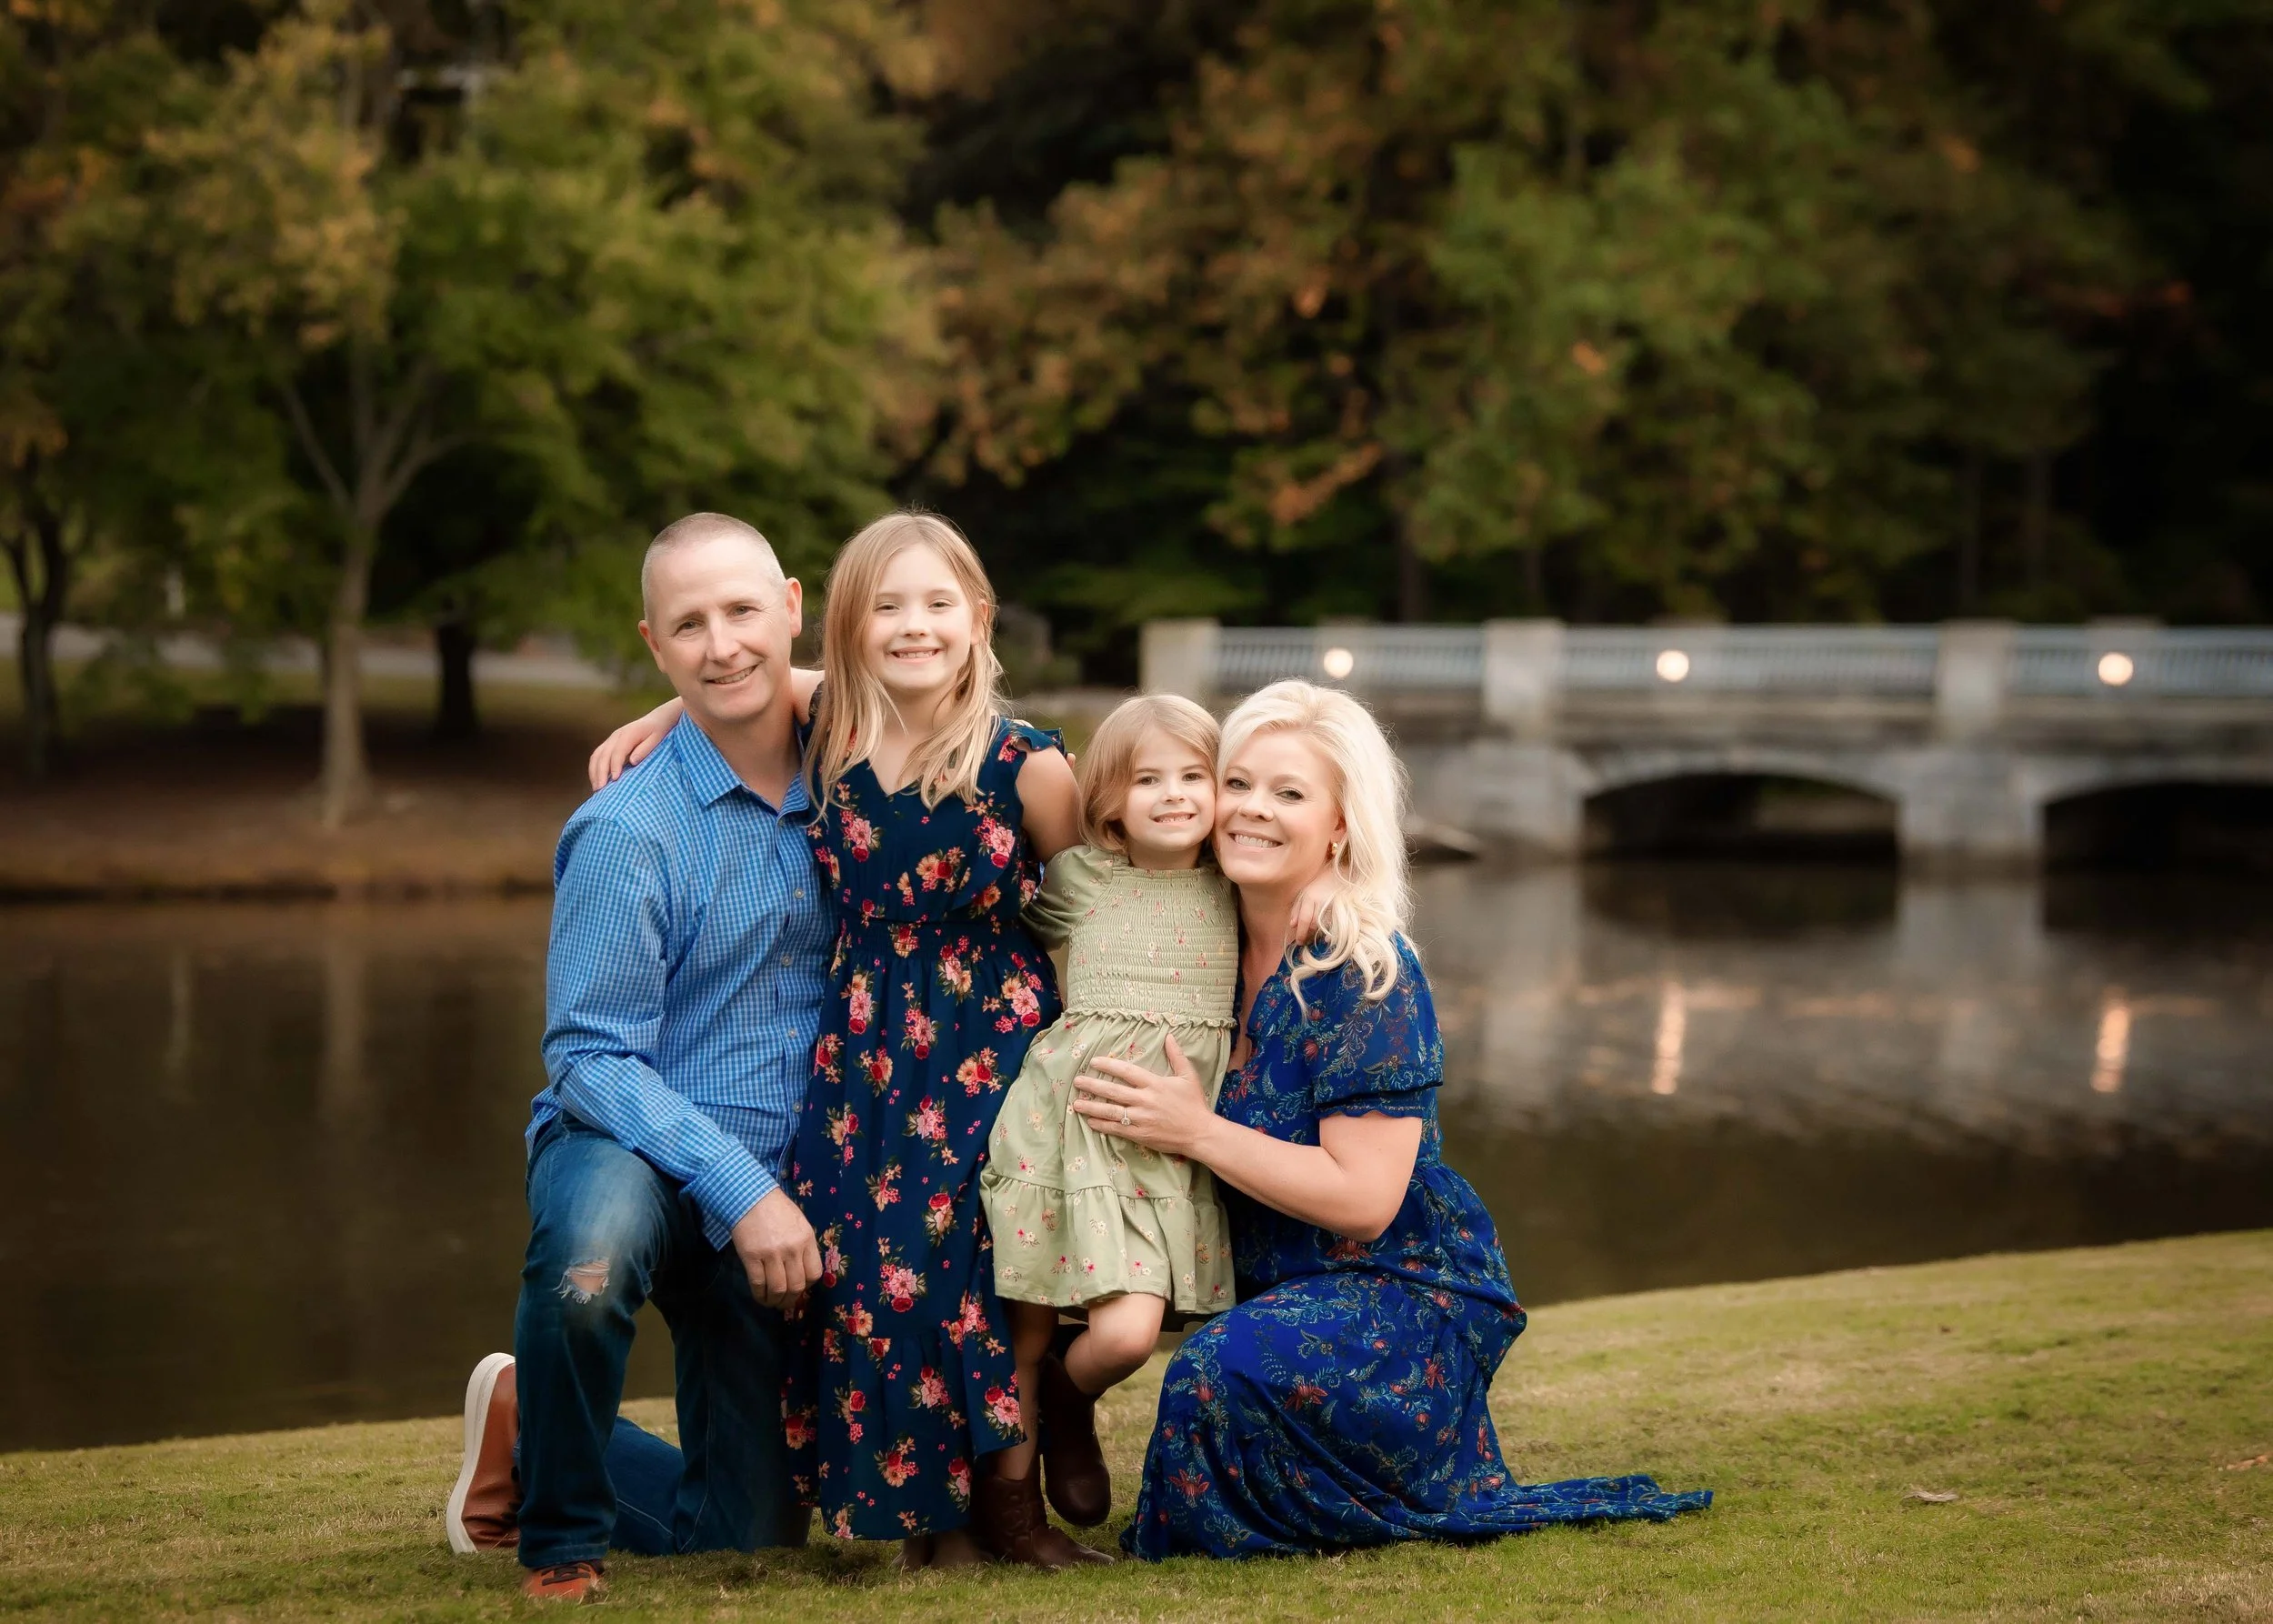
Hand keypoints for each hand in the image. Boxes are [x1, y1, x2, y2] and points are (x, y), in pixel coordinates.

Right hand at [588, 698, 682, 789]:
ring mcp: (611, 739)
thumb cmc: (658, 731)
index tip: (615, 779)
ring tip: (596, 788)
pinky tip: (597, 780)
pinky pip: (597, 755)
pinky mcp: (609, 743)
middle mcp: (616, 735)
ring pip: (596, 755)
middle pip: (603, 754)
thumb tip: (632, 762)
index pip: (618, 751)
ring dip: (594, 771)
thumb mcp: (656, 739)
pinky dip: (595, 768)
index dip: (615, 765)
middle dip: (600, 772)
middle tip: (601, 789)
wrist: (657, 719)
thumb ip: (644, 749)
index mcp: (629, 734)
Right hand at [729, 1187, 820, 1310]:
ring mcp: (772, 1254)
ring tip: (772, 1303)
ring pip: (778, 1289)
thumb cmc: (776, 1209)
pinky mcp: (752, 1257)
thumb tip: (802, 1271)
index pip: (814, 1273)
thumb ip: (803, 1246)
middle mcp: (792, 1249)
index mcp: (806, 1240)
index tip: (799, 1288)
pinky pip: (758, 1284)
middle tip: (785, 1303)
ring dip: (775, 1301)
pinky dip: (760, 1295)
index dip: (807, 1286)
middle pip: (796, 1285)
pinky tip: (760, 1297)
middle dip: (791, 1300)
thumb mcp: (799, 1224)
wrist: (750, 1198)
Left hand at [1072, 1033, 1215, 1157]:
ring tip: (1076, 1103)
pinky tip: (1091, 1122)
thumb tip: (1169, 1036)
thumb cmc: (1194, 1103)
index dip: (1109, 1066)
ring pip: (1111, 1111)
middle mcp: (1145, 1100)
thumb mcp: (1188, 1076)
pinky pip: (1117, 1129)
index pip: (1127, 1072)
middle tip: (1077, 1081)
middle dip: (1093, 1085)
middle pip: (1114, 1091)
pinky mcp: (1140, 1134)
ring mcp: (1141, 1119)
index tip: (1094, 1062)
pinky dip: (1102, 1125)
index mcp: (1155, 1084)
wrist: (1200, 1133)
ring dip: (1092, 1107)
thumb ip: (1177, 1056)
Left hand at [1288, 871, 1337, 943]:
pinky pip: (1335, 920)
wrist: (1343, 869)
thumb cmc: (1323, 881)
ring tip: (1315, 940)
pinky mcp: (1342, 903)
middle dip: (1306, 935)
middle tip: (1304, 943)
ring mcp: (1331, 901)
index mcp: (1308, 896)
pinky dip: (1331, 932)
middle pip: (1311, 922)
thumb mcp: (1308, 891)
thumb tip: (1291, 924)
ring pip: (1322, 922)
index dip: (1300, 932)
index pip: (1303, 919)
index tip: (1299, 941)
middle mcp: (1318, 899)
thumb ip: (1298, 906)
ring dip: (1317, 934)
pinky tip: (1328, 938)